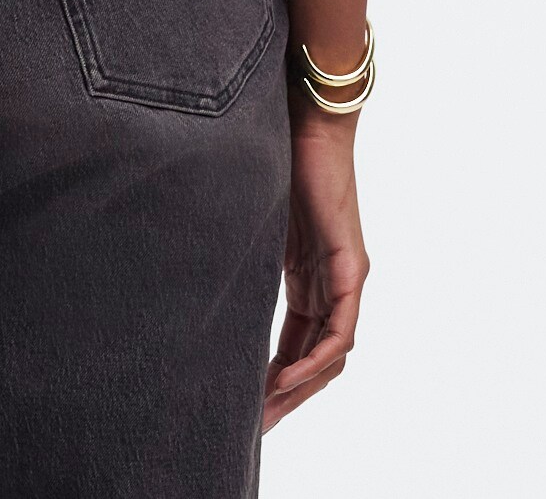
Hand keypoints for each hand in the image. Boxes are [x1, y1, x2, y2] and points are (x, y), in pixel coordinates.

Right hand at [263, 99, 369, 430]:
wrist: (306, 117)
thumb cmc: (276, 154)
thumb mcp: (253, 218)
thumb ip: (241, 250)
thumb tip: (194, 266)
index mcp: (309, 274)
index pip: (299, 342)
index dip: (276, 377)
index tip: (246, 404)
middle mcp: (333, 281)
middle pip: (316, 358)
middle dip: (286, 395)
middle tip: (255, 427)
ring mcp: (345, 275)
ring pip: (331, 353)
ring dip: (301, 388)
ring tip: (266, 414)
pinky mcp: (351, 266)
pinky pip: (340, 331)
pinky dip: (315, 361)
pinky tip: (286, 379)